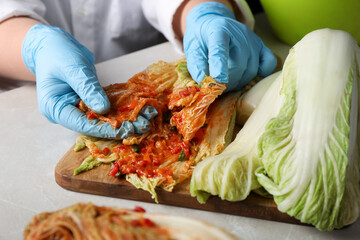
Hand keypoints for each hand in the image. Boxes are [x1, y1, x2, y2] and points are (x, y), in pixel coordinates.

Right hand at [22, 24, 156, 138]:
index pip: (82, 124)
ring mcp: (78, 107)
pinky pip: (105, 106)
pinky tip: (139, 109)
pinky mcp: (89, 100)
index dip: (105, 129)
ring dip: (124, 118)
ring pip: (103, 117)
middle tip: (143, 125)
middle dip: (119, 126)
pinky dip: (121, 108)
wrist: (53, 43)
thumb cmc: (57, 53)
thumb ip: (88, 89)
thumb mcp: (73, 68)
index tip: (126, 129)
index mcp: (55, 108)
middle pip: (94, 125)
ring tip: (146, 118)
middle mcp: (66, 112)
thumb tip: (104, 109)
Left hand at [184, 2, 276, 90]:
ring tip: (227, 83)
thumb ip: (197, 67)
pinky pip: (268, 64)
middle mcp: (239, 33)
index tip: (217, 82)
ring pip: (251, 69)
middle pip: (239, 64)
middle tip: (218, 88)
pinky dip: (259, 75)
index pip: (220, 49)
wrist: (212, 24)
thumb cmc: (202, 39)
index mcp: (218, 30)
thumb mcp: (192, 50)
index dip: (220, 67)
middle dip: (228, 82)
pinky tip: (245, 76)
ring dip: (239, 82)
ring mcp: (253, 39)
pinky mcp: (262, 46)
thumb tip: (206, 85)